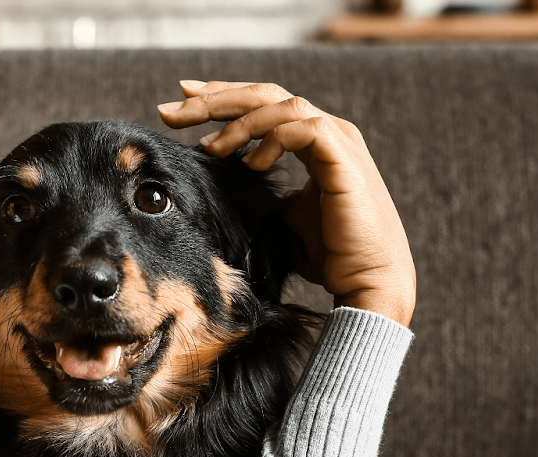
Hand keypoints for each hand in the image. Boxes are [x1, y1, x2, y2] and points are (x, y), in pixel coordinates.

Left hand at [157, 80, 415, 327]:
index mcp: (313, 140)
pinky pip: (302, 128)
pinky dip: (272, 139)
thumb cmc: (329, 254)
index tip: (180, 104)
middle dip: (215, 99)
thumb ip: (257, 191)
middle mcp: (328, 131)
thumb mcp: (281, 217)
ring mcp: (339, 140)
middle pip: (265, 95)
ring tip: (209, 147)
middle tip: (171, 109)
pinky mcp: (343, 157)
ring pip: (281, 105)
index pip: (263, 105)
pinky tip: (251, 163)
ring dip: (238, 122)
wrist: (366, 280)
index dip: (222, 99)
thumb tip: (218, 184)